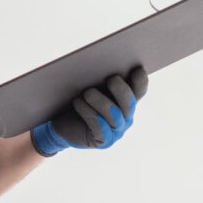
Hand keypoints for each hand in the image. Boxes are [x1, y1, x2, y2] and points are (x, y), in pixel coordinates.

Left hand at [30, 67, 148, 156]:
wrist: (62, 125)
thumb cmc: (79, 101)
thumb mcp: (91, 87)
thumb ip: (101, 78)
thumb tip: (104, 61)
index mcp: (127, 101)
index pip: (140, 90)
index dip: (140, 80)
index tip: (136, 68)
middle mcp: (126, 117)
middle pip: (130, 102)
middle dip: (121, 90)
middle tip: (111, 79)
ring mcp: (117, 131)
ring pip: (114, 114)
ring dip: (100, 101)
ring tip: (86, 92)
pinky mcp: (103, 141)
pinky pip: (99, 126)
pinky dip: (88, 112)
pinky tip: (77, 102)